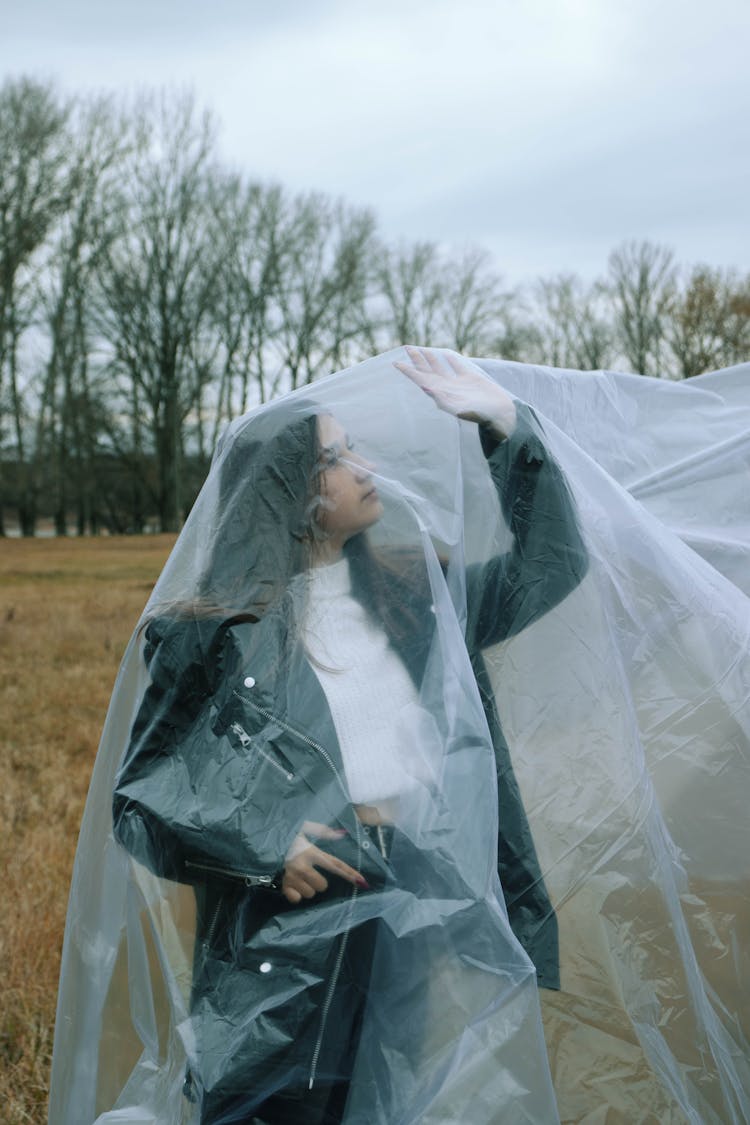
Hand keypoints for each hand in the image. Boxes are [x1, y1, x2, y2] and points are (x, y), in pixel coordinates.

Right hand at [281, 821, 367, 904]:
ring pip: (310, 893)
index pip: (335, 865)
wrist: (261, 841)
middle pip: (323, 886)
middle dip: (318, 881)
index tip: (362, 882)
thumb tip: (341, 833)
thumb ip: (322, 831)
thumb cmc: (283, 834)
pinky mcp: (282, 885)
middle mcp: (303, 866)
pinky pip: (296, 899)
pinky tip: (291, 884)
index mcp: (310, 851)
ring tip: (297, 875)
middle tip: (309, 871)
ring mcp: (292, 877)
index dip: (349, 873)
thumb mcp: (302, 827)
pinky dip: (295, 894)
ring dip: (306, 887)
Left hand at [394, 346, 516, 438]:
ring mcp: (458, 384)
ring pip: (440, 368)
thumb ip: (443, 399)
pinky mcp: (471, 380)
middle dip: (417, 360)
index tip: (396, 363)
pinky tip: (447, 354)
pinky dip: (451, 360)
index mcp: (441, 394)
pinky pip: (458, 367)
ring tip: (421, 349)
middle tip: (407, 348)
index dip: (408, 371)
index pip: (420, 380)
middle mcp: (447, 388)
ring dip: (430, 359)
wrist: (500, 415)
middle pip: (427, 372)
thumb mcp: (461, 408)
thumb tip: (427, 388)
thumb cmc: (481, 415)